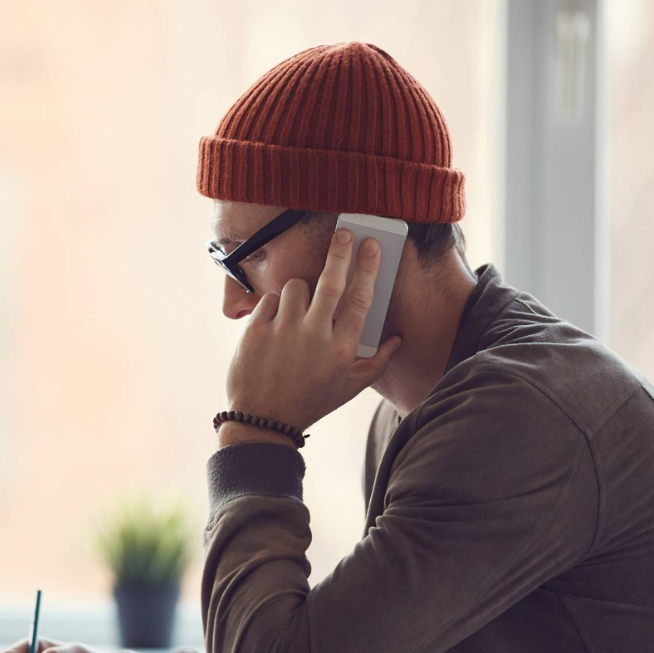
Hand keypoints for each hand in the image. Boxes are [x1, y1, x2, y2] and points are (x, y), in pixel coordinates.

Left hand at [225, 230, 401, 431]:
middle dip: (341, 252)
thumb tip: (397, 338)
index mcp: (342, 349)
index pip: (360, 299)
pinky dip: (274, 307)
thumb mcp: (348, 388)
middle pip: (331, 281)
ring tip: (297, 315)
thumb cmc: (310, 402)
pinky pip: (269, 300)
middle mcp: (314, 336)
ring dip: (299, 293)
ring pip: (296, 287)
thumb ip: (377, 363)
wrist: (263, 420)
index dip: (368, 268)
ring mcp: (283, 332)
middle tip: (346, 232)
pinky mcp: (255, 330)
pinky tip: (275, 328)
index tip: (371, 246)